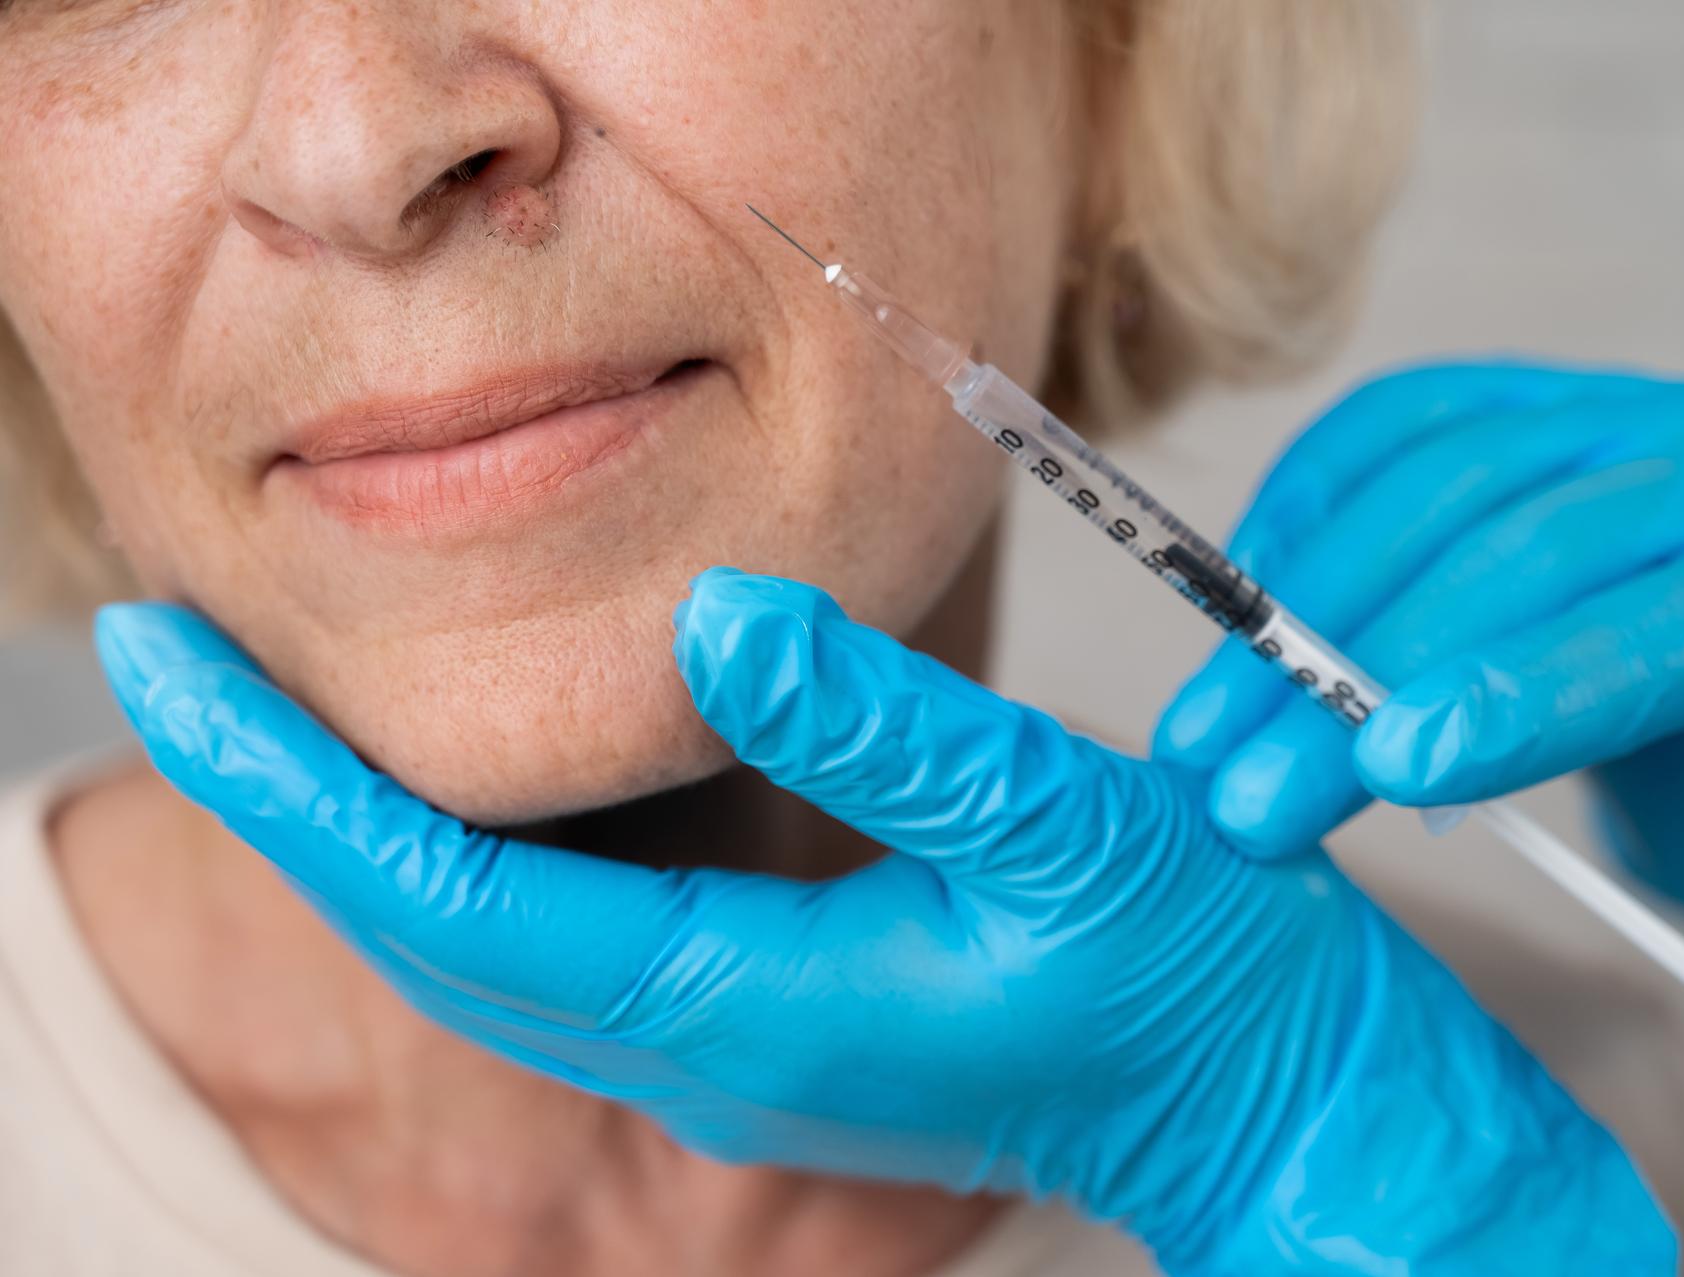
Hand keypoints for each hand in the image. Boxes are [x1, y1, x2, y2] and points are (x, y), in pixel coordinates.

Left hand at [98, 570, 1673, 1275]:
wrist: (1268, 1095)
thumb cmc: (1195, 978)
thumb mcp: (1060, 825)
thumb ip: (883, 727)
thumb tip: (711, 616)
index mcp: (751, 1011)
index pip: (450, 896)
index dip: (292, 778)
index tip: (162, 661)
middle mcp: (710, 1048)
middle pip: (428, 923)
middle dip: (282, 792)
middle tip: (169, 651)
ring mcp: (734, 1046)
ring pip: (486, 940)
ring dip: (365, 823)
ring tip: (275, 702)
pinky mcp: (775, 1015)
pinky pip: (568, 940)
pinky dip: (474, 853)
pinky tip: (460, 776)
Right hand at [1152, 361, 1683, 1156]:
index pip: (1657, 632)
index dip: (1518, 693)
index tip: (1388, 771)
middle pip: (1512, 562)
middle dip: (1354, 685)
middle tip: (1245, 802)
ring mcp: (1609, 410)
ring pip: (1428, 487)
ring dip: (1292, 613)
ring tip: (1206, 737)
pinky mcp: (1516, 391)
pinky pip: (1386, 429)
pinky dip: (1297, 519)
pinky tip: (1236, 621)